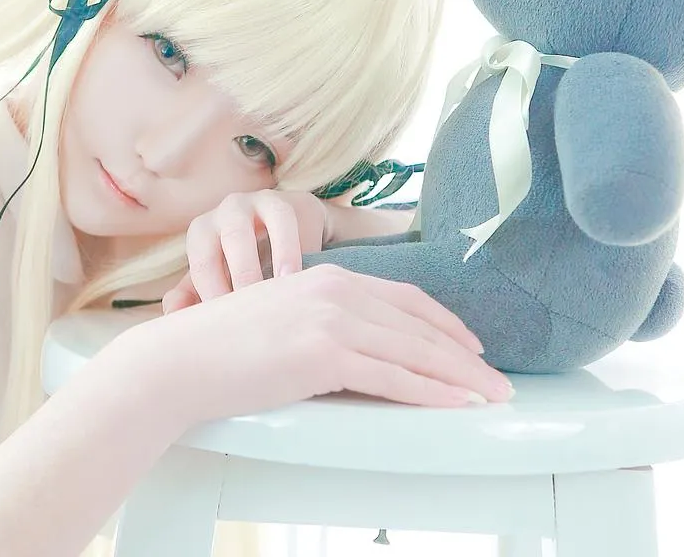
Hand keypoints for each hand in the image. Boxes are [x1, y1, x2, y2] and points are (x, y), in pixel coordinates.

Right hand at [115, 265, 510, 426]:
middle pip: (419, 326)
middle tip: (500, 382)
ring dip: (462, 379)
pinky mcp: (325, 353)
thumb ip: (324, 323)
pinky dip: (433, 394)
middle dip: (465, 358)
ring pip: (415, 352)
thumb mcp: (283, 318)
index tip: (472, 347)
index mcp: (329, 277)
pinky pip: (393, 377)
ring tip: (493, 398)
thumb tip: (360, 349)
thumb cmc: (225, 345)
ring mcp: (332, 319)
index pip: (405, 299)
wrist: (183, 358)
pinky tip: (458, 406)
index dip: (446, 324)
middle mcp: (337, 290)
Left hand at [165, 189, 330, 311]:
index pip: (200, 269)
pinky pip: (279, 221)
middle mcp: (218, 216)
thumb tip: (171, 314)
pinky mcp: (278, 202)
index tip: (227, 327)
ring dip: (248, 269)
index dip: (211, 297)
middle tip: (241, 319)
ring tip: (265, 300)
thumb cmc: (252, 259)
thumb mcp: (223, 276)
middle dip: (223, 287)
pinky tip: (290, 277)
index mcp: (201, 235)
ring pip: (238, 234)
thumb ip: (194, 296)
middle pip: (210, 251)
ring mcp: (247, 204)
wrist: (295, 229)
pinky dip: (284, 250)